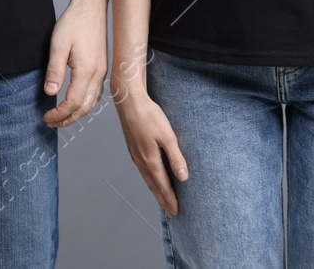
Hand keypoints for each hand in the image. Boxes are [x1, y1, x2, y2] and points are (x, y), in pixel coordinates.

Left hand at [42, 0, 106, 127]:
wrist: (91, 7)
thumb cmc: (74, 22)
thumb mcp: (58, 45)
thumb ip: (54, 71)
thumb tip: (50, 93)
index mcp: (87, 71)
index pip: (73, 103)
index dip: (59, 114)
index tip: (46, 116)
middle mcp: (98, 74)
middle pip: (85, 108)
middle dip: (68, 119)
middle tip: (50, 122)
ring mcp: (103, 71)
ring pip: (93, 102)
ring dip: (77, 113)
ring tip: (61, 117)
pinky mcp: (102, 67)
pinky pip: (97, 93)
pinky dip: (86, 104)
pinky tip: (76, 102)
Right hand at [114, 86, 188, 214]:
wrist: (129, 101)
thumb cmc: (149, 115)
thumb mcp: (168, 136)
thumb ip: (176, 157)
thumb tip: (183, 178)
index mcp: (150, 160)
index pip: (162, 186)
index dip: (170, 199)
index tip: (176, 211)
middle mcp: (141, 161)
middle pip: (153, 186)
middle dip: (163, 200)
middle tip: (171, 212)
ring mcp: (135, 155)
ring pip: (147, 179)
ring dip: (156, 191)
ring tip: (162, 199)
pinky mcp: (133, 148)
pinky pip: (143, 170)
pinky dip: (150, 180)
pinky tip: (152, 178)